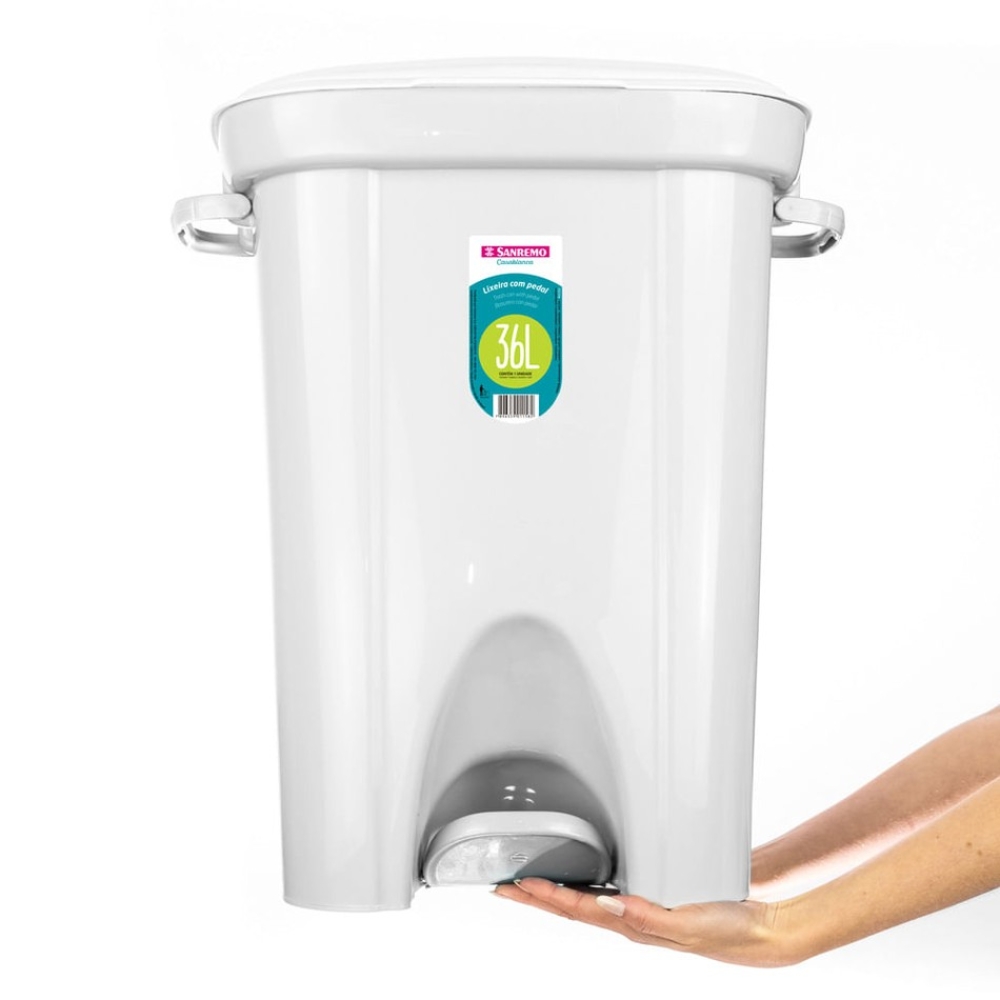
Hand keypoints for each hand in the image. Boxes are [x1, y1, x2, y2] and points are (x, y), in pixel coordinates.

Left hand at [493, 879, 800, 966]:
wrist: (763, 929)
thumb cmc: (728, 930)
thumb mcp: (688, 923)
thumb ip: (648, 917)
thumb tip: (609, 906)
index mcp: (633, 925)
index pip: (577, 909)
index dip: (544, 896)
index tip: (513, 886)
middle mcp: (631, 919)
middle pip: (571, 906)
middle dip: (535, 897)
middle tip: (502, 887)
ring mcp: (641, 911)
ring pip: (586, 900)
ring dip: (555, 891)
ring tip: (529, 882)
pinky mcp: (654, 897)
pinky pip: (609, 892)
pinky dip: (588, 884)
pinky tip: (584, 877)